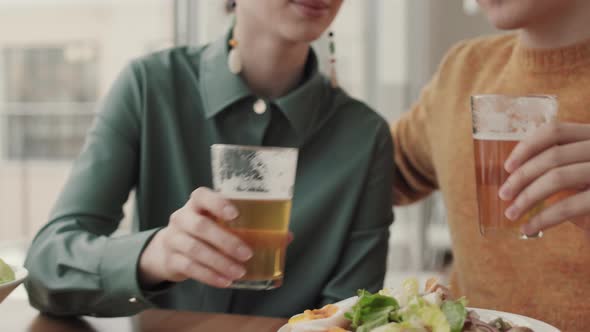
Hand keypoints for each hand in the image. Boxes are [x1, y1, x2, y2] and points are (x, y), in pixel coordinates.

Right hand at [138, 187, 252, 288]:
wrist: (167, 249)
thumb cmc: (202, 232)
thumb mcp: (214, 222)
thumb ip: (239, 225)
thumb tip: (281, 235)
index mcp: (195, 204)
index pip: (201, 196)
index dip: (217, 203)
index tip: (235, 214)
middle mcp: (181, 218)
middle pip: (200, 226)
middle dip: (225, 241)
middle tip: (247, 254)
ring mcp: (173, 239)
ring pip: (195, 250)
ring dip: (220, 263)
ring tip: (239, 272)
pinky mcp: (171, 260)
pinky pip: (190, 268)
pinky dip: (209, 276)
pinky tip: (225, 281)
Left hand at [499, 122, 589, 235]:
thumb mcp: (578, 178)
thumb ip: (556, 168)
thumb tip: (511, 173)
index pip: (555, 131)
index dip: (527, 146)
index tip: (507, 167)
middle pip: (552, 155)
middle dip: (521, 177)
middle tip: (503, 195)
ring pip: (557, 178)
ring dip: (527, 198)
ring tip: (511, 214)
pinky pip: (568, 206)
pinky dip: (543, 218)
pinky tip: (528, 229)